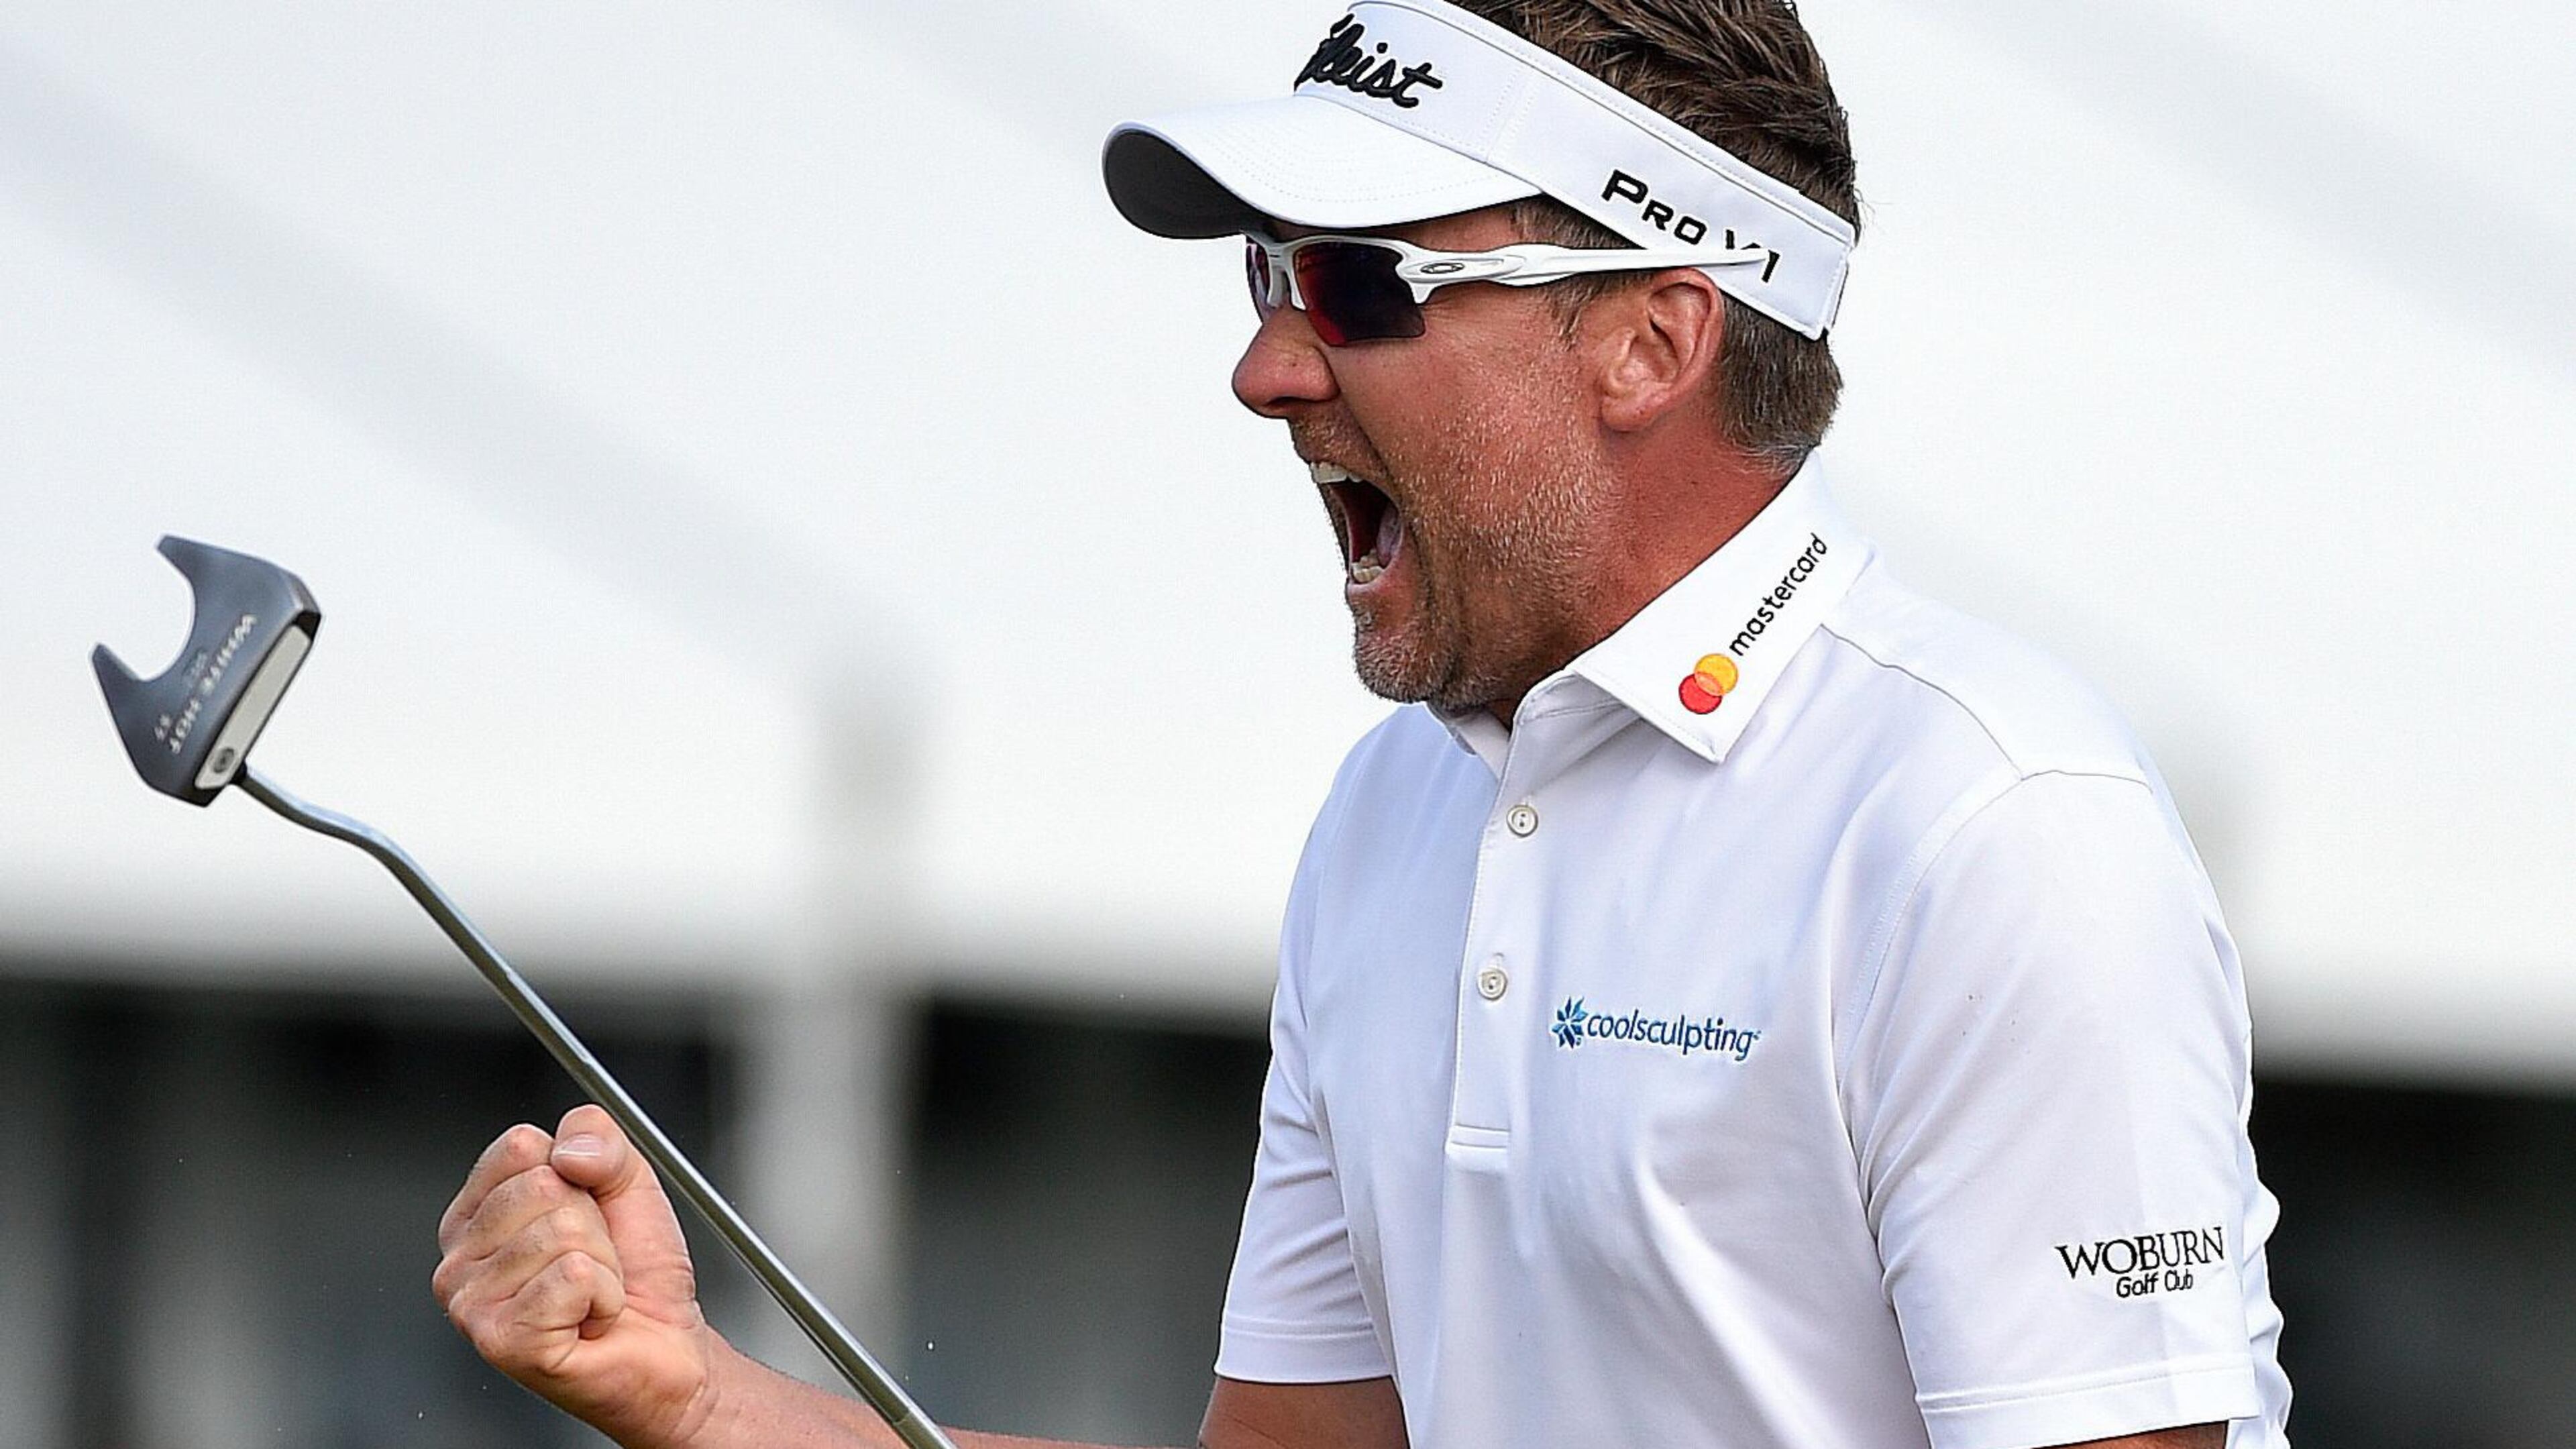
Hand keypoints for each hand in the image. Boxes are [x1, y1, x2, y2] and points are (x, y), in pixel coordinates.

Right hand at [434, 1105, 718, 1447]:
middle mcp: (461, 1259)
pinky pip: (574, 1274)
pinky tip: (590, 1318)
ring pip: (562, 1231)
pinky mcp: (501, 1339)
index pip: (520, 1146)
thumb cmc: (640, 1276)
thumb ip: (600, 1138)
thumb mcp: (629, 1182)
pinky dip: (604, 1294)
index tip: (586, 1211)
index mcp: (478, 1214)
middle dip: (594, 1222)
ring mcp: (472, 1303)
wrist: (666, 1350)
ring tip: (591, 1292)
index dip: (577, 1173)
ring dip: (603, 1262)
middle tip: (593, 1261)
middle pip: (543, 1185)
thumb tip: (568, 1149)